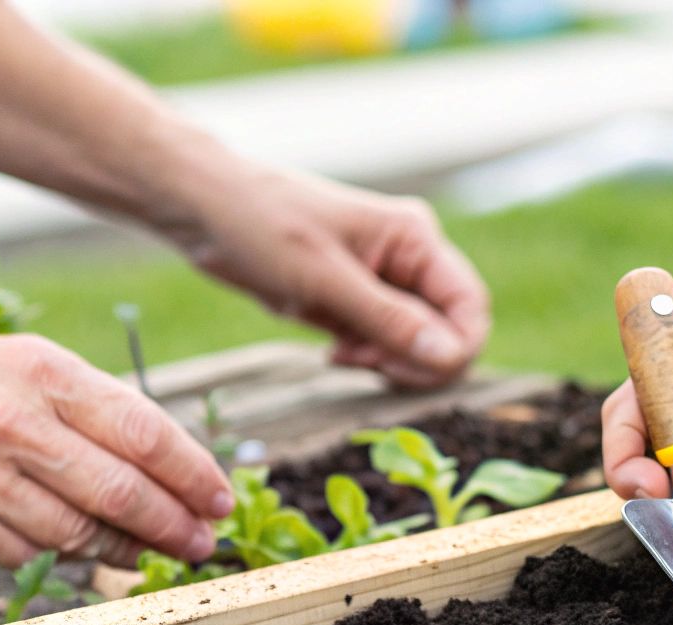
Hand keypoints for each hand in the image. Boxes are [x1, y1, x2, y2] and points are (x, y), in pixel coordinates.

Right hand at [0, 325, 231, 567]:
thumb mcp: (20, 364)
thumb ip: (90, 408)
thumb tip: (167, 459)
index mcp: (43, 373)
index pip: (144, 430)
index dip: (193, 473)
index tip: (221, 499)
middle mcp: (15, 424)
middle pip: (123, 491)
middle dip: (175, 524)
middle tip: (202, 542)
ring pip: (82, 531)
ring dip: (129, 550)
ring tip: (156, 553)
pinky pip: (31, 553)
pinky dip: (66, 556)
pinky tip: (87, 554)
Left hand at [177, 168, 488, 389]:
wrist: (202, 207)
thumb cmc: (260, 226)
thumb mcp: (324, 279)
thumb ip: (390, 320)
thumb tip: (450, 357)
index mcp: (415, 239)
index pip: (470, 307)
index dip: (455, 349)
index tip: (406, 369)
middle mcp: (410, 259)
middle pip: (449, 330)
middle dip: (415, 358)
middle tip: (362, 360)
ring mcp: (386, 280)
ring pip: (417, 342)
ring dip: (387, 360)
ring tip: (340, 352)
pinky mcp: (359, 299)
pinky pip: (386, 341)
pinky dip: (367, 356)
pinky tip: (333, 350)